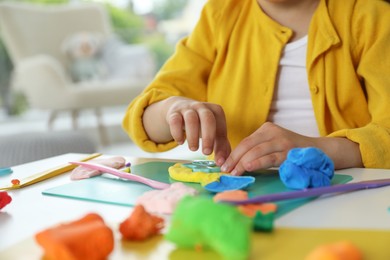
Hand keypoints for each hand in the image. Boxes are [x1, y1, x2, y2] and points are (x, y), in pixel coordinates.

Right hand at [143, 96, 230, 163]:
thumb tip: (223, 162)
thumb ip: (221, 145)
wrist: (180, 109)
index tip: (219, 161)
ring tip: (193, 149)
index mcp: (216, 111)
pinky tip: (180, 142)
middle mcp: (202, 107)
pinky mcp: (174, 113)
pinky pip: (175, 120)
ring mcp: (187, 109)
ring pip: (191, 119)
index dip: (221, 145)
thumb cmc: (200, 123)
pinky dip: (177, 132)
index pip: (221, 128)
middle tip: (207, 153)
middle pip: (208, 118)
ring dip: (193, 136)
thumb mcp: (213, 131)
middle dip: (208, 137)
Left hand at [220, 122, 362, 174]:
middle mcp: (273, 132)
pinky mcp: (289, 151)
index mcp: (267, 129)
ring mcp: (282, 141)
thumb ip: (257, 150)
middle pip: (248, 145)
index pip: (245, 141)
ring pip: (256, 151)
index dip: (233, 154)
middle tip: (225, 170)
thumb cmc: (291, 151)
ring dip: (242, 163)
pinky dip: (257, 162)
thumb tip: (235, 163)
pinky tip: (248, 168)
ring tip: (234, 173)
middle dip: (234, 159)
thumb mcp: (273, 144)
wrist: (319, 151)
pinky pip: (269, 157)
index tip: (223, 165)